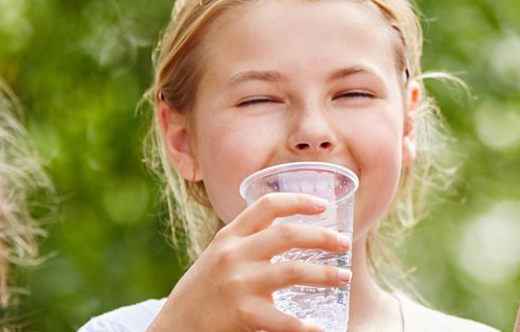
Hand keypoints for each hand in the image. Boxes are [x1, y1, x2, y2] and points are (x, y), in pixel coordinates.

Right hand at [148, 193, 351, 331]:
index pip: (267, 205)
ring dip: (325, 274)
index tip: (323, 205)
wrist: (175, 326)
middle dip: (323, 237)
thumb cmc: (206, 289)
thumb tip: (296, 233)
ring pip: (293, 271)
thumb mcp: (220, 255)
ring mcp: (238, 284)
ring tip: (344, 278)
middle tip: (344, 243)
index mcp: (230, 236)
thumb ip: (249, 242)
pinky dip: (304, 325)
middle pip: (288, 234)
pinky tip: (319, 327)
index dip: (298, 201)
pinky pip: (282, 319)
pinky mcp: (242, 313)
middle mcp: (233, 255)